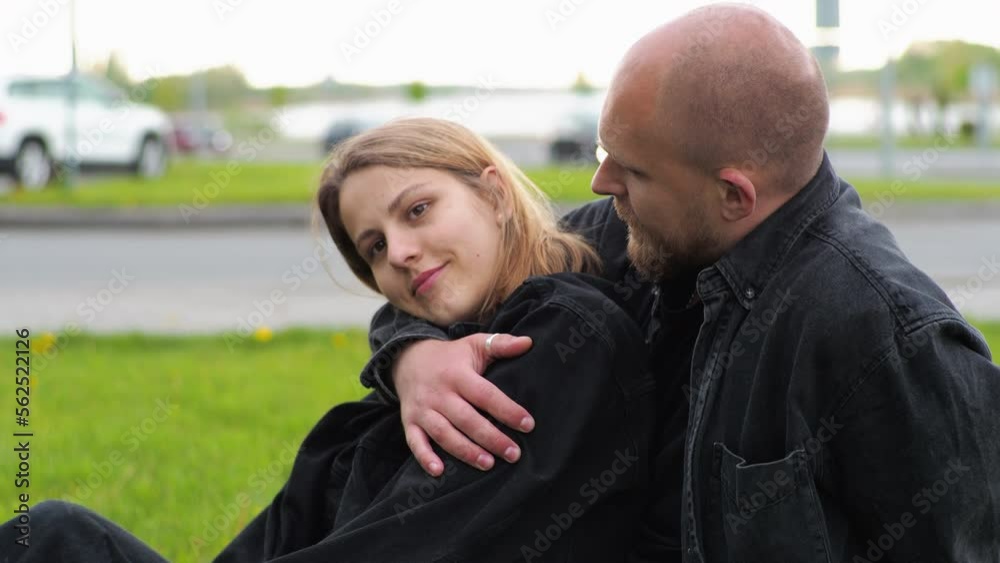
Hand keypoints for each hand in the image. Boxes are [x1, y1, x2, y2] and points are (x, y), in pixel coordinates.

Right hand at [394, 333, 533, 475]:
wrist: (407, 359)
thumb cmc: (451, 356)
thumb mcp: (474, 344)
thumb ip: (501, 343)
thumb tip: (529, 342)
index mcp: (457, 374)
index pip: (485, 394)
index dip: (507, 410)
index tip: (528, 424)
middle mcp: (439, 393)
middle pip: (467, 419)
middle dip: (491, 438)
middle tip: (514, 454)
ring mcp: (422, 409)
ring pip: (444, 434)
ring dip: (465, 451)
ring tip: (488, 465)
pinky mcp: (410, 422)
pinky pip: (414, 442)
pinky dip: (424, 457)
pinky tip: (439, 471)